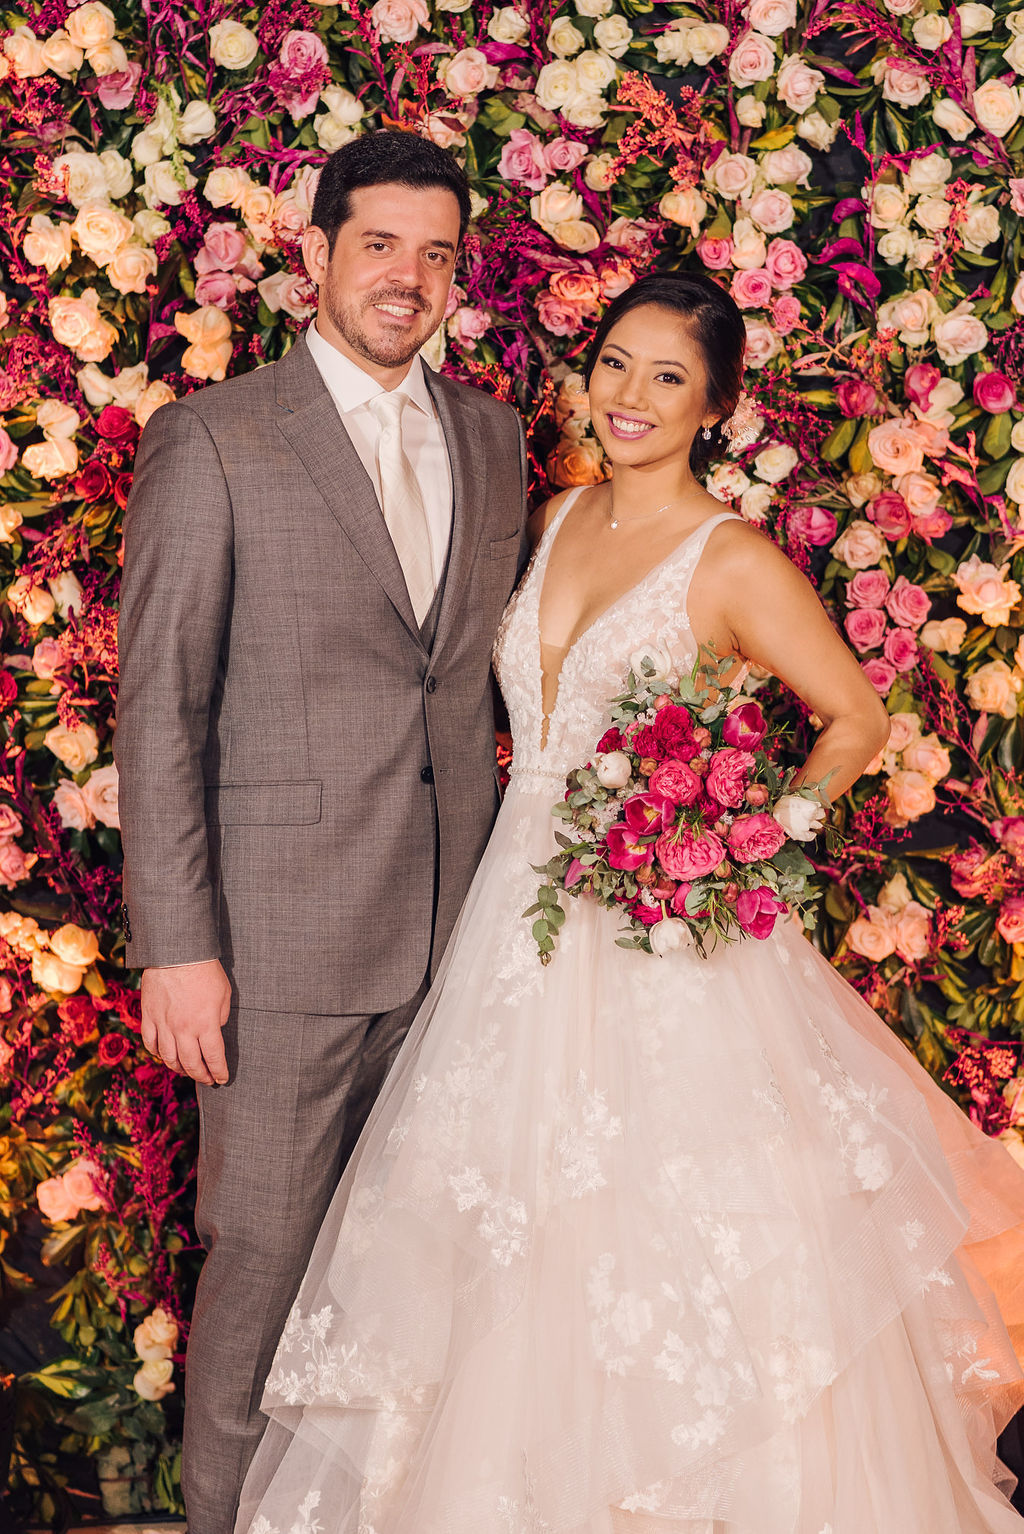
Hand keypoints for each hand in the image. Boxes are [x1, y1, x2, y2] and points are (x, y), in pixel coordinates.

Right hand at [141, 959, 231, 1085]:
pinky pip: (151, 1043)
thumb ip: (220, 1017)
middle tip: (207, 1079)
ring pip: (169, 1058)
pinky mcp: (149, 1017)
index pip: (214, 1057)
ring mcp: (164, 1025)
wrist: (176, 952)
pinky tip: (165, 1055)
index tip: (222, 1078)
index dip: (219, 1072)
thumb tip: (214, 1030)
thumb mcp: (224, 994)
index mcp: (206, 1024)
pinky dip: (157, 1053)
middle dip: (201, 1075)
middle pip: (191, 1064)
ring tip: (186, 1071)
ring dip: (179, 1069)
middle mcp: (183, 1029)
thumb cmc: (204, 970)